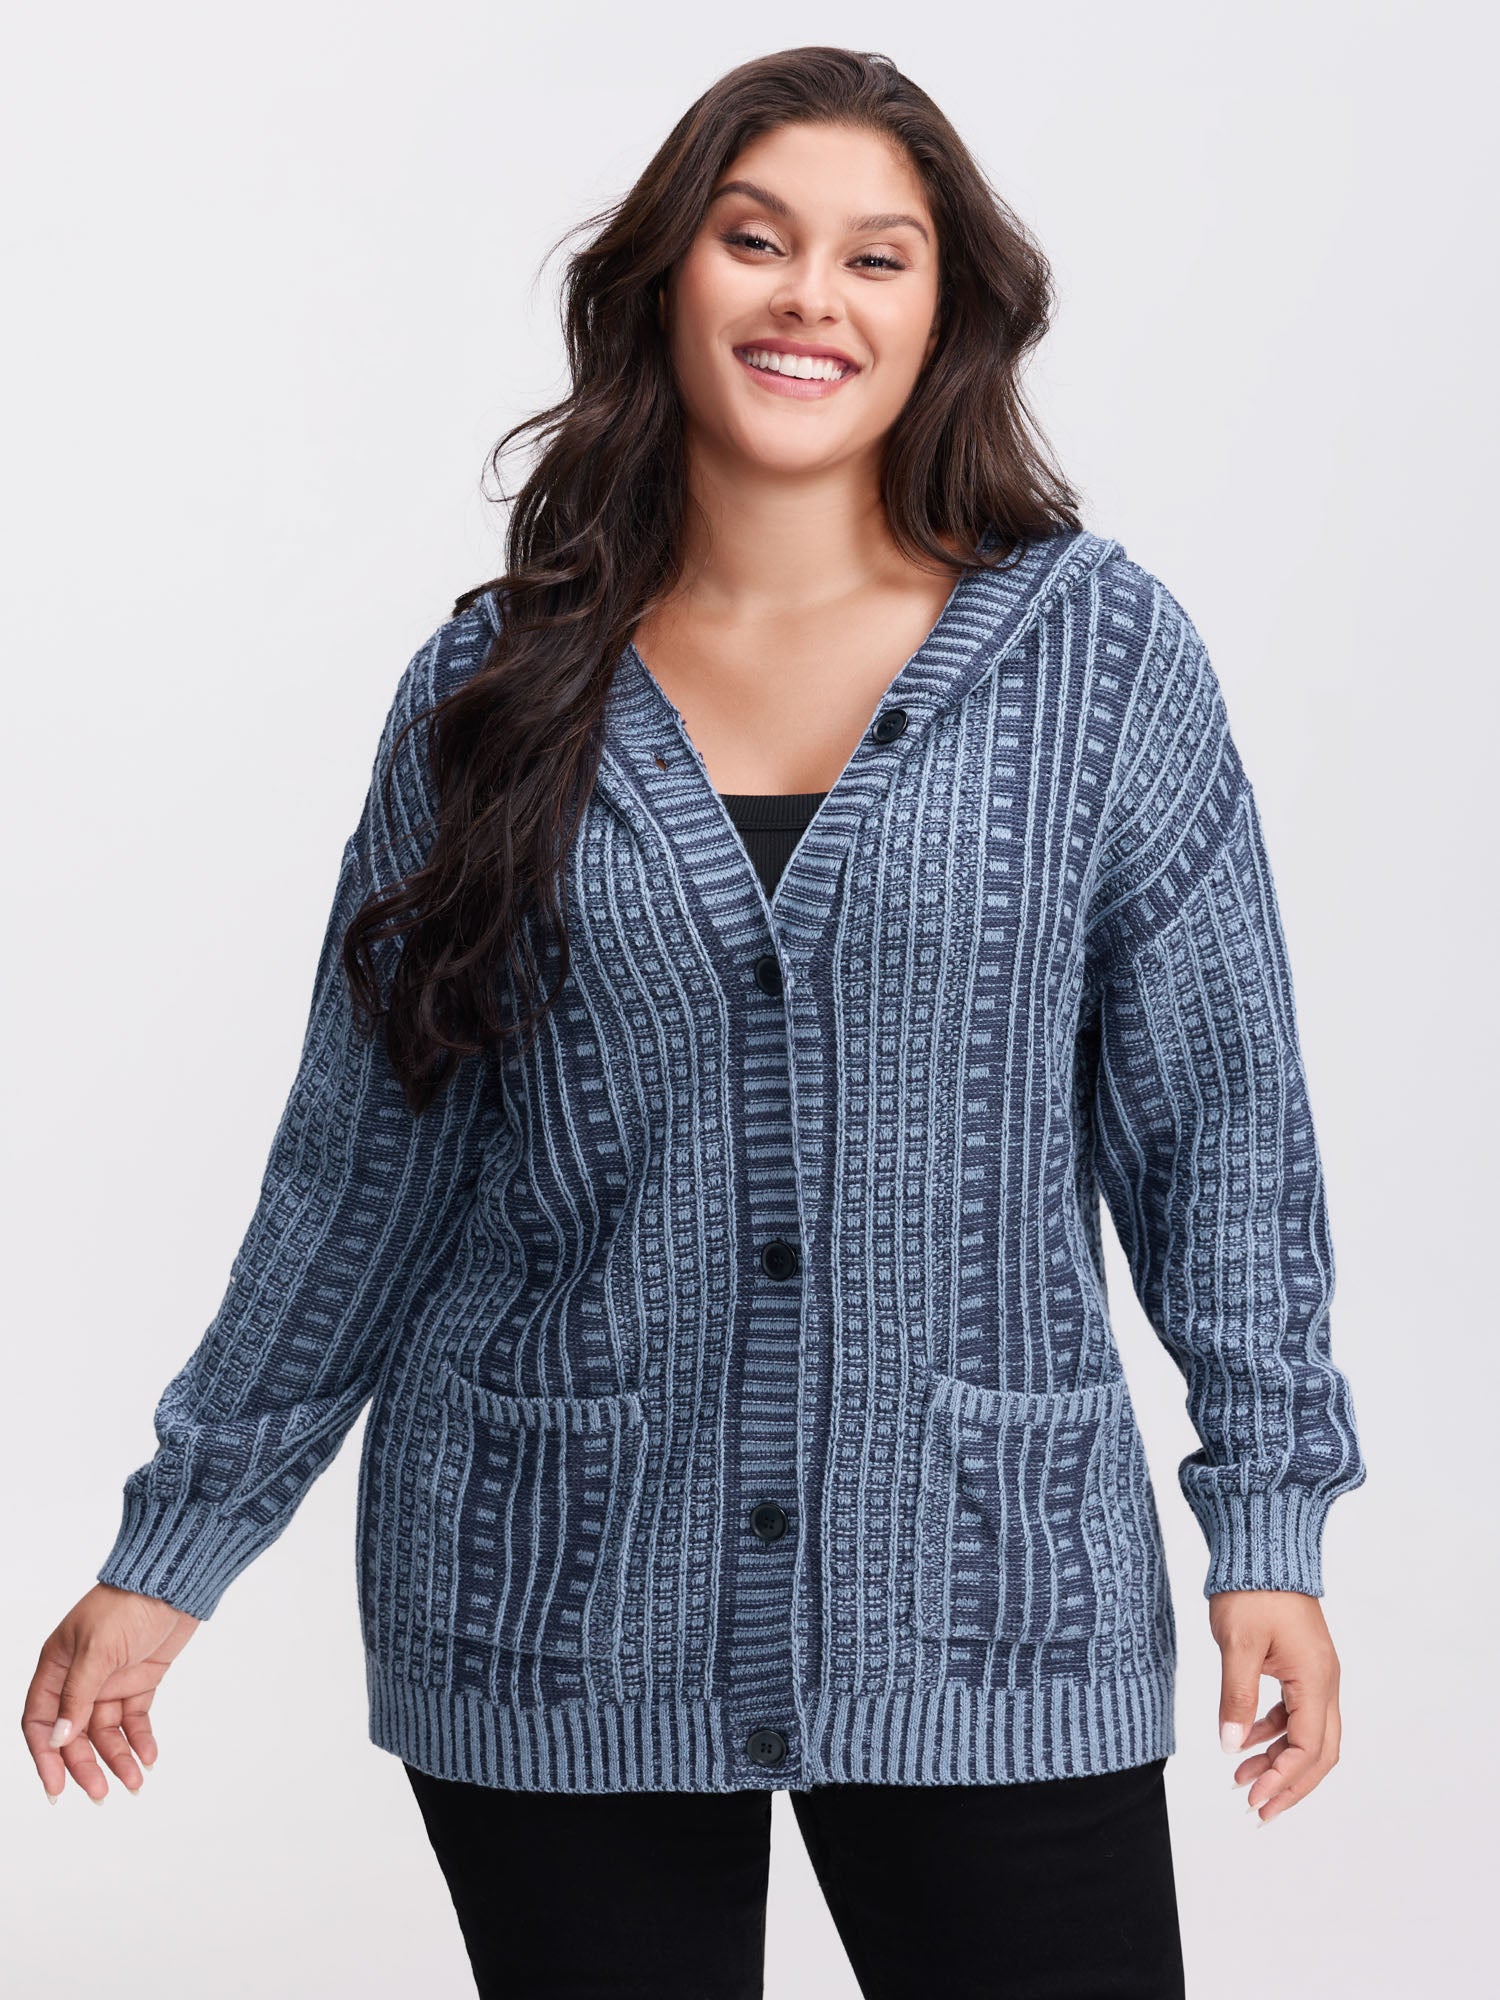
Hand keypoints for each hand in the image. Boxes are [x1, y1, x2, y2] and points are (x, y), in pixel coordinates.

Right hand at [21, 1583, 201, 1802]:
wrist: (174, 1582)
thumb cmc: (127, 1604)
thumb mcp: (97, 1650)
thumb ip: (78, 1695)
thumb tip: (58, 1738)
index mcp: (57, 1666)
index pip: (40, 1721)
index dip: (46, 1756)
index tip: (57, 1787)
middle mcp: (80, 1678)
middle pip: (75, 1734)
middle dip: (86, 1765)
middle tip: (100, 1794)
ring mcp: (110, 1681)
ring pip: (107, 1732)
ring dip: (118, 1758)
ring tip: (134, 1783)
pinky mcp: (139, 1681)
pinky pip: (134, 1720)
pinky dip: (140, 1740)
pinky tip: (149, 1758)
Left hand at [1211, 1588, 1341, 1823]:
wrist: (1262, 1545)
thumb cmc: (1252, 1588)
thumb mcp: (1237, 1643)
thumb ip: (1237, 1697)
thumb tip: (1233, 1747)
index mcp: (1316, 1679)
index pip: (1309, 1747)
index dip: (1283, 1780)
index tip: (1253, 1800)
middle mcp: (1325, 1681)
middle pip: (1319, 1751)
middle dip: (1290, 1785)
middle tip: (1258, 1811)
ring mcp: (1316, 1673)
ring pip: (1308, 1734)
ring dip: (1280, 1761)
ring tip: (1242, 1781)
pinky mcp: (1302, 1665)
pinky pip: (1296, 1712)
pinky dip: (1275, 1733)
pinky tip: (1248, 1742)